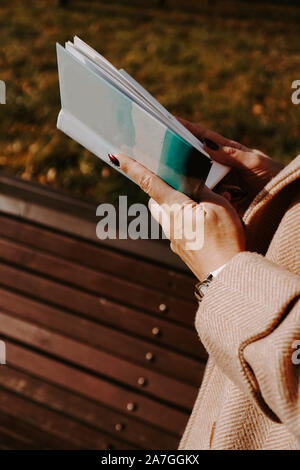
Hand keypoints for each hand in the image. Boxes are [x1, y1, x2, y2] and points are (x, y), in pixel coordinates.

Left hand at [113, 153, 244, 279]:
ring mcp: (173, 240)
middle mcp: (168, 225)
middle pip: (155, 201)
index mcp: (175, 209)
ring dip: (175, 207)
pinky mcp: (181, 251)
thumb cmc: (225, 240)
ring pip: (166, 216)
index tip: (116, 157)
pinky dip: (184, 222)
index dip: (132, 167)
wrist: (227, 276)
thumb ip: (203, 190)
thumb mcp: (220, 206)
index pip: (149, 183)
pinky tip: (204, 227)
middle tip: (179, 183)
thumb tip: (192, 182)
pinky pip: (177, 230)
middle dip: (161, 189)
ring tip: (201, 207)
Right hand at [177, 117, 283, 214]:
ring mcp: (223, 185)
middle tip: (175, 159)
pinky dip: (212, 199)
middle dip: (189, 162)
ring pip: (202, 182)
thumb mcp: (254, 163)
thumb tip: (207, 144)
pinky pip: (210, 199)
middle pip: (199, 162)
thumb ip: (231, 154)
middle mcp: (224, 168)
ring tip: (215, 187)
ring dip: (203, 185)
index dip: (190, 130)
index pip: (206, 138)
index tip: (173, 120)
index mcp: (230, 153)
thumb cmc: (274, 177)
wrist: (285, 203)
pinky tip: (223, 199)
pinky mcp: (223, 201)